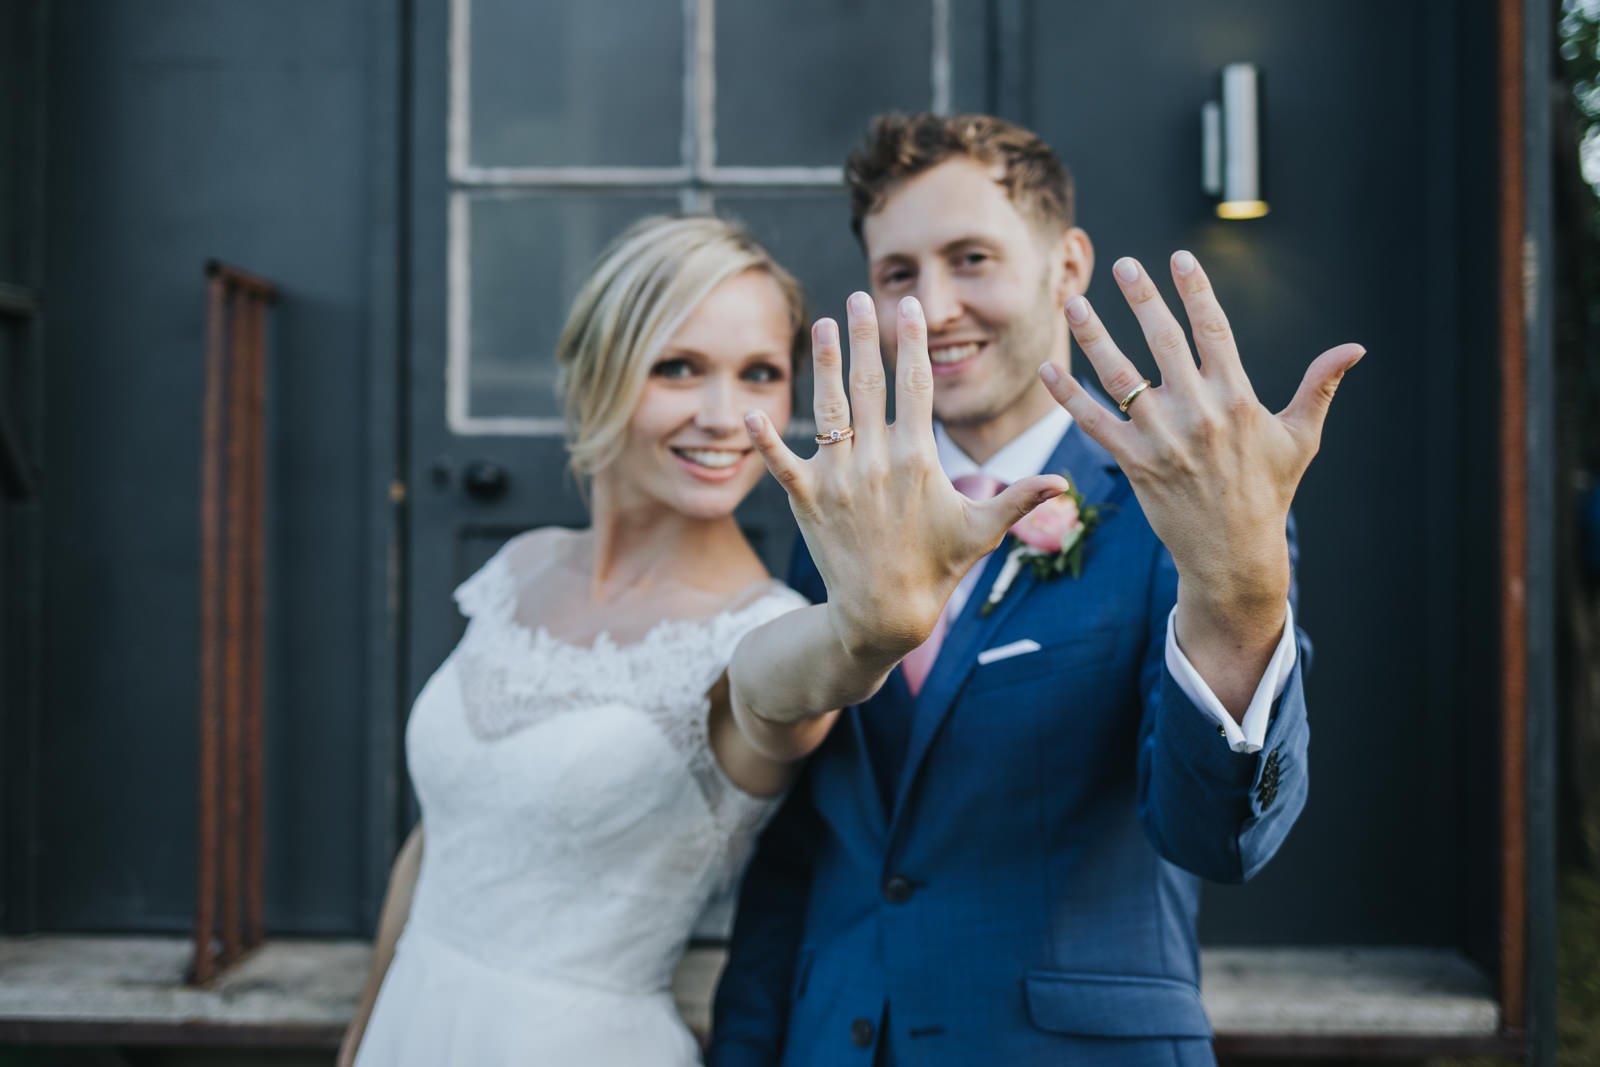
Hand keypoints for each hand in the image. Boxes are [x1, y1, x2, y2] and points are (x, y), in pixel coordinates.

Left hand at [747, 292, 1066, 660]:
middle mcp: (875, 461)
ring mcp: (837, 479)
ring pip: (829, 410)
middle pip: (869, 385)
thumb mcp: (982, 530)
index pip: (916, 386)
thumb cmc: (937, 567)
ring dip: (825, 365)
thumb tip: (1064, 483)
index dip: (913, 343)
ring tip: (825, 325)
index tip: (910, 308)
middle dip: (865, 337)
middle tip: (860, 297)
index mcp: (918, 459)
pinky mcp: (806, 500)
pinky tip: (750, 411)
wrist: (884, 612)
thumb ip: (1018, 498)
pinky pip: (781, 462)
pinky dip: (765, 438)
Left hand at [1038, 251, 1360, 698]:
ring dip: (1093, 336)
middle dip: (1142, 299)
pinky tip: (1049, 369)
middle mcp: (1198, 412)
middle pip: (1164, 341)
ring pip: (1120, 375)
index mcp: (1237, 398)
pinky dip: (1068, 396)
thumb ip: (1319, 387)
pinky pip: (1094, 421)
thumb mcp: (1300, 438)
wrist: (1233, 553)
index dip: (1195, 291)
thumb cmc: (1268, 491)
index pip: (1214, 330)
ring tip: (1073, 303)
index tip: (1179, 258)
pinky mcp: (1134, 463)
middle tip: (1124, 265)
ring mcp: (1162, 438)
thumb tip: (1355, 348)